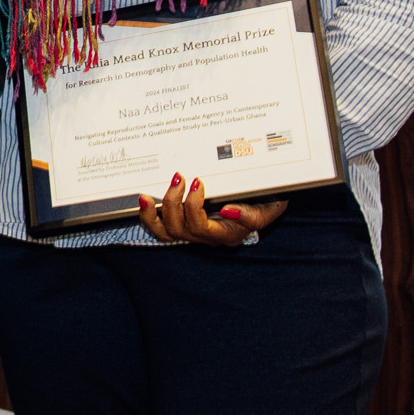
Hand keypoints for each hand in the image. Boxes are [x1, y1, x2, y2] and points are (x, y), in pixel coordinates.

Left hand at [135, 175, 286, 247]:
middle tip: (180, 177)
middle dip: (174, 202)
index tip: (199, 182)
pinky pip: (160, 229)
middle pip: (181, 229)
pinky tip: (144, 201)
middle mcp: (208, 237)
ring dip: (155, 213)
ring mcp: (194, 233)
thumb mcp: (269, 209)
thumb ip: (251, 215)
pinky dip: (149, 216)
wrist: (263, 201)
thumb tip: (228, 212)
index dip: (195, 207)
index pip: (202, 228)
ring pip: (166, 233)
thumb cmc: (265, 203)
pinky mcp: (183, 225)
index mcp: (227, 234)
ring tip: (148, 195)